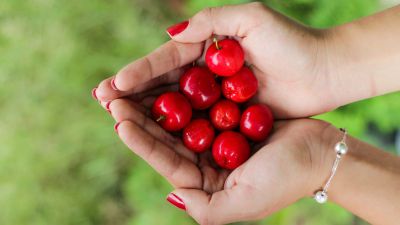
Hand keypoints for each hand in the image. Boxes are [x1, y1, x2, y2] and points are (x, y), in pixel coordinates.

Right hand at [94, 2, 337, 117]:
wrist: (325, 71)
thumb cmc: (292, 42)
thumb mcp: (250, 18)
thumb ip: (211, 22)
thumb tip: (172, 34)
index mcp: (208, 46)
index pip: (167, 58)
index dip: (139, 71)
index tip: (114, 84)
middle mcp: (207, 71)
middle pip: (163, 82)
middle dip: (133, 91)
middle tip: (102, 100)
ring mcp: (215, 95)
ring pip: (174, 104)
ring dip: (146, 110)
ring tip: (117, 116)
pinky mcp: (228, 114)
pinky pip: (196, 122)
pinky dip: (174, 128)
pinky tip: (152, 134)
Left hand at [105, 92, 331, 223]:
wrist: (320, 153)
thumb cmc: (284, 179)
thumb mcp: (242, 204)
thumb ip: (205, 209)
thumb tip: (171, 194)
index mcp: (205, 183)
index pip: (167, 161)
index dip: (142, 143)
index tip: (119, 123)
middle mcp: (207, 160)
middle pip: (167, 138)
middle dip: (139, 119)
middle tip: (113, 100)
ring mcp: (216, 137)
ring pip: (179, 119)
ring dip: (155, 103)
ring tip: (129, 88)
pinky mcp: (228, 117)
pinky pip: (200, 103)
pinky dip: (182, 92)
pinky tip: (164, 79)